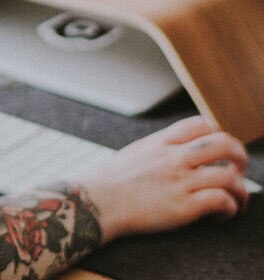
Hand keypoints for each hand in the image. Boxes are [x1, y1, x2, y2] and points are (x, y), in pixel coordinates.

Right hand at [80, 116, 249, 242]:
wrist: (98, 202)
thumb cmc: (113, 181)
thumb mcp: (137, 152)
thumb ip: (160, 149)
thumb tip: (177, 150)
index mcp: (161, 142)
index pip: (201, 124)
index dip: (218, 135)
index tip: (219, 152)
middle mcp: (173, 157)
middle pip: (223, 144)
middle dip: (240, 158)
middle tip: (238, 171)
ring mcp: (179, 181)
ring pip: (229, 177)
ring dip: (241, 191)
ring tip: (236, 201)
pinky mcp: (183, 207)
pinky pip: (221, 201)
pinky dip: (229, 208)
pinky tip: (221, 215)